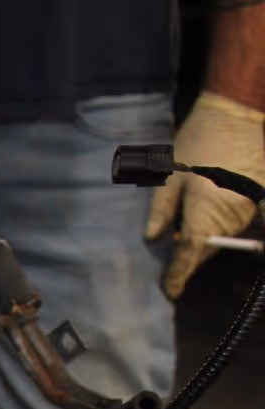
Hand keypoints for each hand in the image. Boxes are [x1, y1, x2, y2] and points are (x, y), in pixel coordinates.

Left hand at [146, 91, 264, 297]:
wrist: (235, 117)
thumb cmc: (197, 145)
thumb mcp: (169, 178)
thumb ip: (161, 212)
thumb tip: (154, 239)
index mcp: (205, 214)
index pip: (191, 256)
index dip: (178, 276)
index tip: (170, 292)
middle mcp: (230, 217)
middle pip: (206, 248)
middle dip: (188, 253)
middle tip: (169, 245)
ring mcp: (247, 209)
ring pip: (220, 236)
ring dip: (203, 235)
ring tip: (187, 214)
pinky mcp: (257, 198)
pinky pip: (233, 221)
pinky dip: (217, 221)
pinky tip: (205, 205)